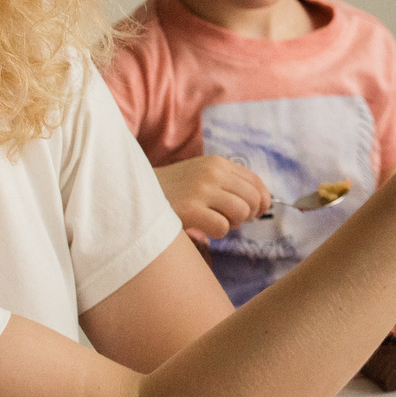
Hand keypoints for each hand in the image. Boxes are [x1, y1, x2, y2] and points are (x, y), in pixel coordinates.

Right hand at [155, 155, 271, 240]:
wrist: (133, 194)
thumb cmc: (172, 191)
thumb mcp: (200, 175)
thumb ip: (228, 183)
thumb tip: (262, 203)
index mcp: (217, 163)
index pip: (255, 182)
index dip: (261, 201)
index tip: (255, 212)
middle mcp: (212, 172)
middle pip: (253, 199)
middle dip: (248, 215)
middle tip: (231, 220)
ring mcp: (201, 190)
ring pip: (241, 213)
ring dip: (232, 224)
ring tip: (214, 222)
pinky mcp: (190, 209)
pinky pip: (222, 228)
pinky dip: (216, 233)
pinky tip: (201, 227)